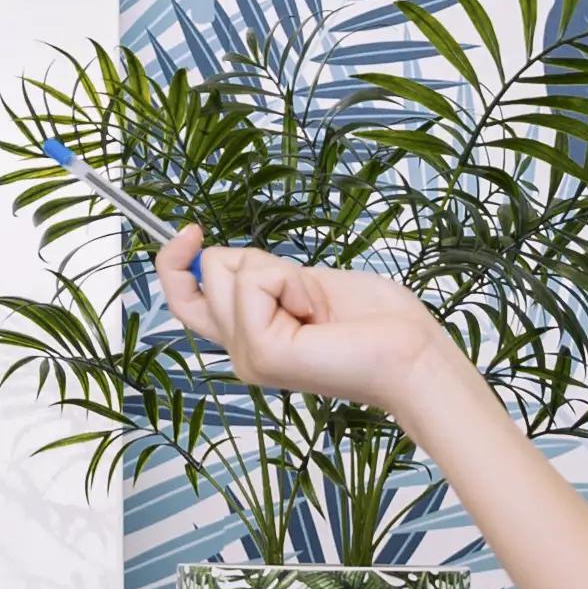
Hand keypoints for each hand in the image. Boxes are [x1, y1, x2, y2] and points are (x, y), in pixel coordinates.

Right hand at [148, 233, 469, 425]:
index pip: (183, 298)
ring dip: (284, 273)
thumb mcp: (305, 281)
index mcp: (249, 337)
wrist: (414, 355)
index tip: (189, 230)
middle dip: (260, 261)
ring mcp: (247, 357)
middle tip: (309, 295)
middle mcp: (240, 353)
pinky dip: (292, 283)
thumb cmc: (376, 321)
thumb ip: (258, 276)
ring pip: (232, 271)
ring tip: (318, 308)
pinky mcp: (260, 353)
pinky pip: (255, 283)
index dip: (173, 261)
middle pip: (210, 271)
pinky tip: (317, 314)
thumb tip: (215, 256)